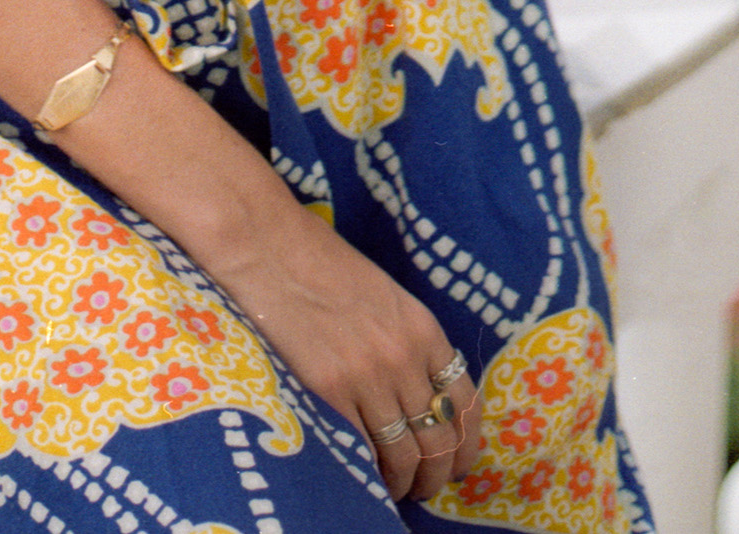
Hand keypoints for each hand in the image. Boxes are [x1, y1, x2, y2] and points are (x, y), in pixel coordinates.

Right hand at [206, 198, 481, 509]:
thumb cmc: (323, 264)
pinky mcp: (329, 391)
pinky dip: (369, 473)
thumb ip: (408, 342)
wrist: (272, 247)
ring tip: (396, 490)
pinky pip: (363, 450)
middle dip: (438, 473)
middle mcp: (404, 356)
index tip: (459, 463)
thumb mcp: (385, 297)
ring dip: (405, 481)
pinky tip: (365, 478)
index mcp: (423, 328)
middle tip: (427, 487)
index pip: (465, 402)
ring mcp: (367, 375)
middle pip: (440, 437)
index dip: (466, 443)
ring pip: (405, 453)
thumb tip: (420, 396)